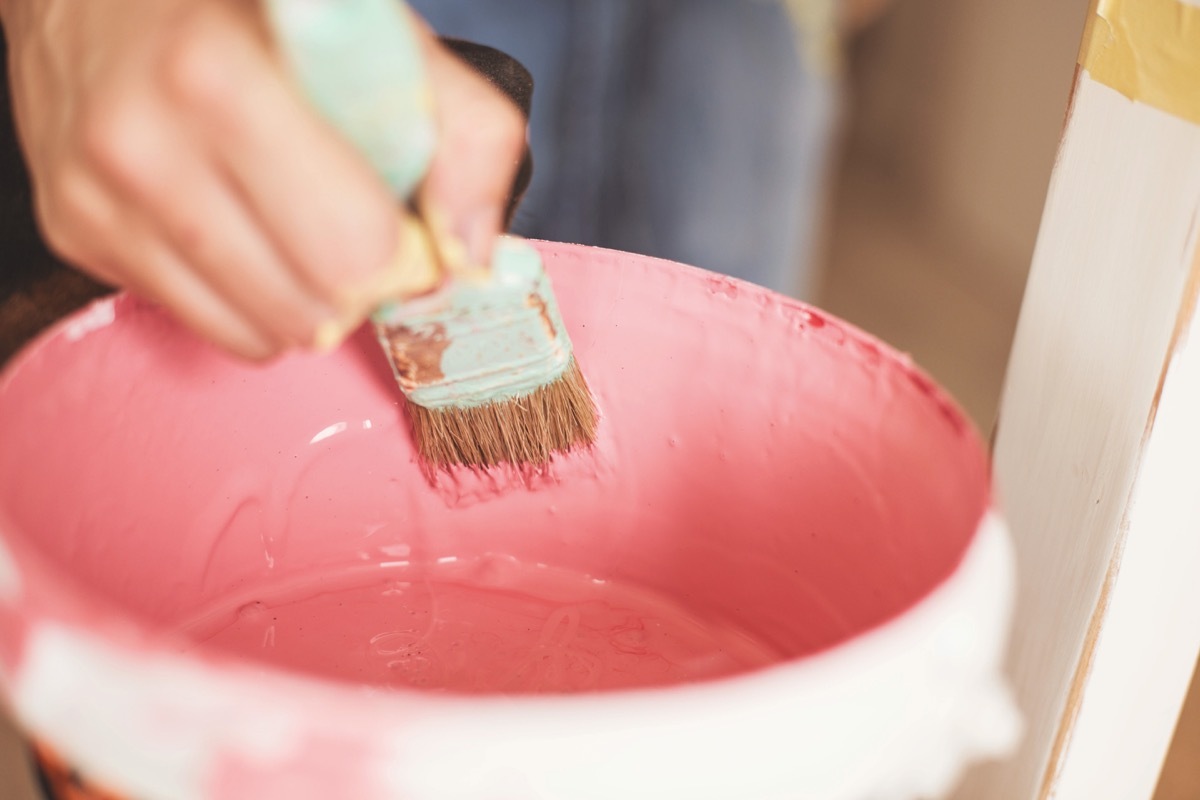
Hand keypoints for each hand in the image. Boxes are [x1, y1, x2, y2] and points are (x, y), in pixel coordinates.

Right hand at [0, 0, 525, 358]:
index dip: (402, 251)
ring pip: (259, 334)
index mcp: (218, 75)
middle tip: (353, 227)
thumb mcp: (374, 33)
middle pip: (310, 310)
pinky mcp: (75, 232)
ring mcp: (97, 196)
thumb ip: (465, 133)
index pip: (352, 251)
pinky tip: (242, 228)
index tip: (403, 222)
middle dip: (356, 285)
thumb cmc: (251, 7)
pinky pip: (207, 325)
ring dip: (303, 301)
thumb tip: (473, 255)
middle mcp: (140, 143)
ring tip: (295, 223)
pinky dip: (246, 298)